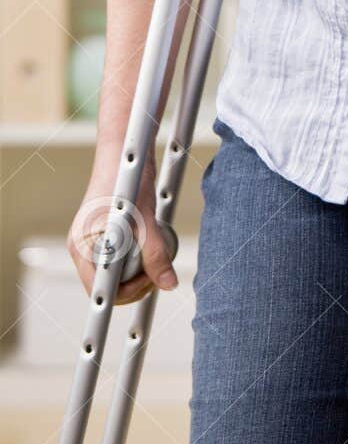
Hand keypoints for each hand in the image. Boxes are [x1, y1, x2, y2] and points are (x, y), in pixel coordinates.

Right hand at [68, 158, 178, 306]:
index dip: (127, 292)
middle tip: (159, 268)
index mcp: (83, 248)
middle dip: (137, 282)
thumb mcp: (145, 221)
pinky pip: (122, 258)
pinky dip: (138, 255)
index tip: (150, 281)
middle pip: (109, 285)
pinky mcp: (107, 235)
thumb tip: (168, 283)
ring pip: (118, 272)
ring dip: (139, 269)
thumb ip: (156, 255)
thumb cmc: (126, 179)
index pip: (100, 291)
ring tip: (157, 252)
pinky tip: (151, 242)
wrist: (126, 151)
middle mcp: (85, 248)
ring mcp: (95, 242)